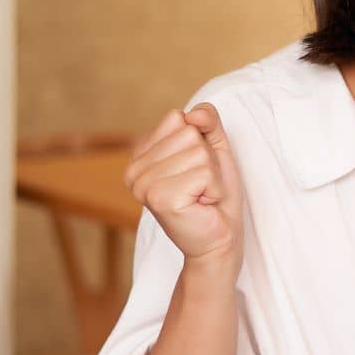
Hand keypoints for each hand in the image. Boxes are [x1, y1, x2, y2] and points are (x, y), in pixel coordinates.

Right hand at [124, 103, 243, 274]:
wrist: (220, 239)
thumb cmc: (215, 195)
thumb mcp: (213, 148)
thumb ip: (206, 120)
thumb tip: (193, 114)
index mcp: (140, 154)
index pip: (178, 118)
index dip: (200, 141)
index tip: (196, 169)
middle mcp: (134, 169)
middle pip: (189, 133)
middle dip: (208, 160)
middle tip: (202, 186)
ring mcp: (144, 185)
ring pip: (198, 152)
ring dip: (212, 176)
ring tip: (202, 196)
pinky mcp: (160, 199)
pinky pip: (204, 173)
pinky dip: (214, 189)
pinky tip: (203, 205)